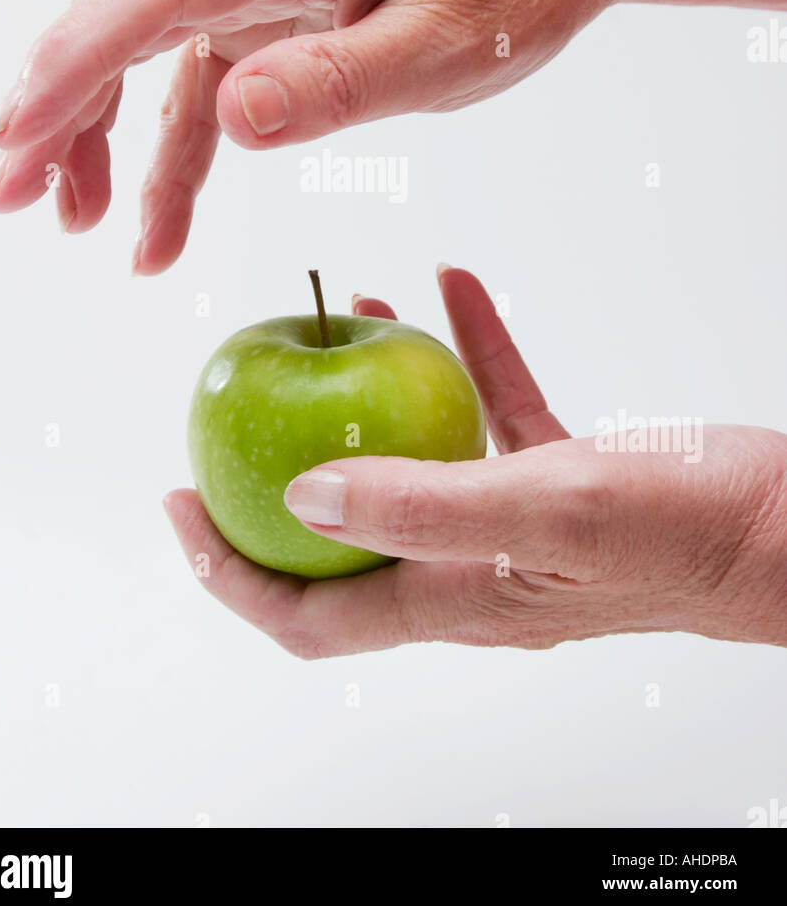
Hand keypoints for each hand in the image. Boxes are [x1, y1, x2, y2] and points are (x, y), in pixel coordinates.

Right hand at [0, 0, 786, 271]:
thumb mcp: (450, 45)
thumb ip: (344, 78)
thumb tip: (236, 115)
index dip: (76, 63)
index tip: (15, 137)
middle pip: (120, 16)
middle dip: (53, 106)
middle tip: (5, 197)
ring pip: (138, 48)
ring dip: (93, 134)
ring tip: (65, 222)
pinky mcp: (258, 12)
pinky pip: (190, 83)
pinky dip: (163, 154)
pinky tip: (149, 229)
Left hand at [164, 267, 786, 656]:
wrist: (786, 528)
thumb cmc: (683, 533)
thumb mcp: (550, 507)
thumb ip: (424, 505)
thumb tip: (299, 497)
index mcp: (454, 599)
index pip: (311, 615)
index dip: (231, 573)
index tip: (179, 503)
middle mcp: (473, 572)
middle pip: (341, 542)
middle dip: (275, 481)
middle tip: (233, 412)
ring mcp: (518, 526)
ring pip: (414, 465)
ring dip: (370, 400)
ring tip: (345, 319)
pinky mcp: (563, 479)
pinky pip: (491, 413)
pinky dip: (465, 356)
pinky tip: (452, 290)